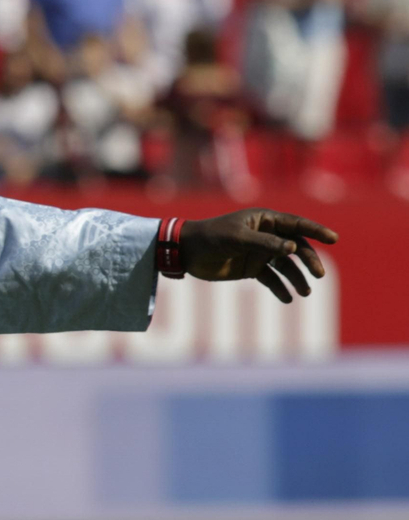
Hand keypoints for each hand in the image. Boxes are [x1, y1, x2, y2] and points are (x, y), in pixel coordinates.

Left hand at [178, 209, 339, 302]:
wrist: (187, 252)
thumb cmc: (211, 238)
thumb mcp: (237, 239)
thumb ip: (265, 243)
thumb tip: (293, 248)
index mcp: (264, 220)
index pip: (295, 224)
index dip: (316, 230)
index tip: (333, 238)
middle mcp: (265, 235)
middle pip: (295, 248)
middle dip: (308, 260)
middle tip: (318, 275)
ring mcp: (259, 252)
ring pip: (286, 266)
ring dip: (296, 278)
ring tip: (304, 292)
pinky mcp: (251, 268)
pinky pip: (271, 279)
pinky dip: (280, 288)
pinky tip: (287, 299)